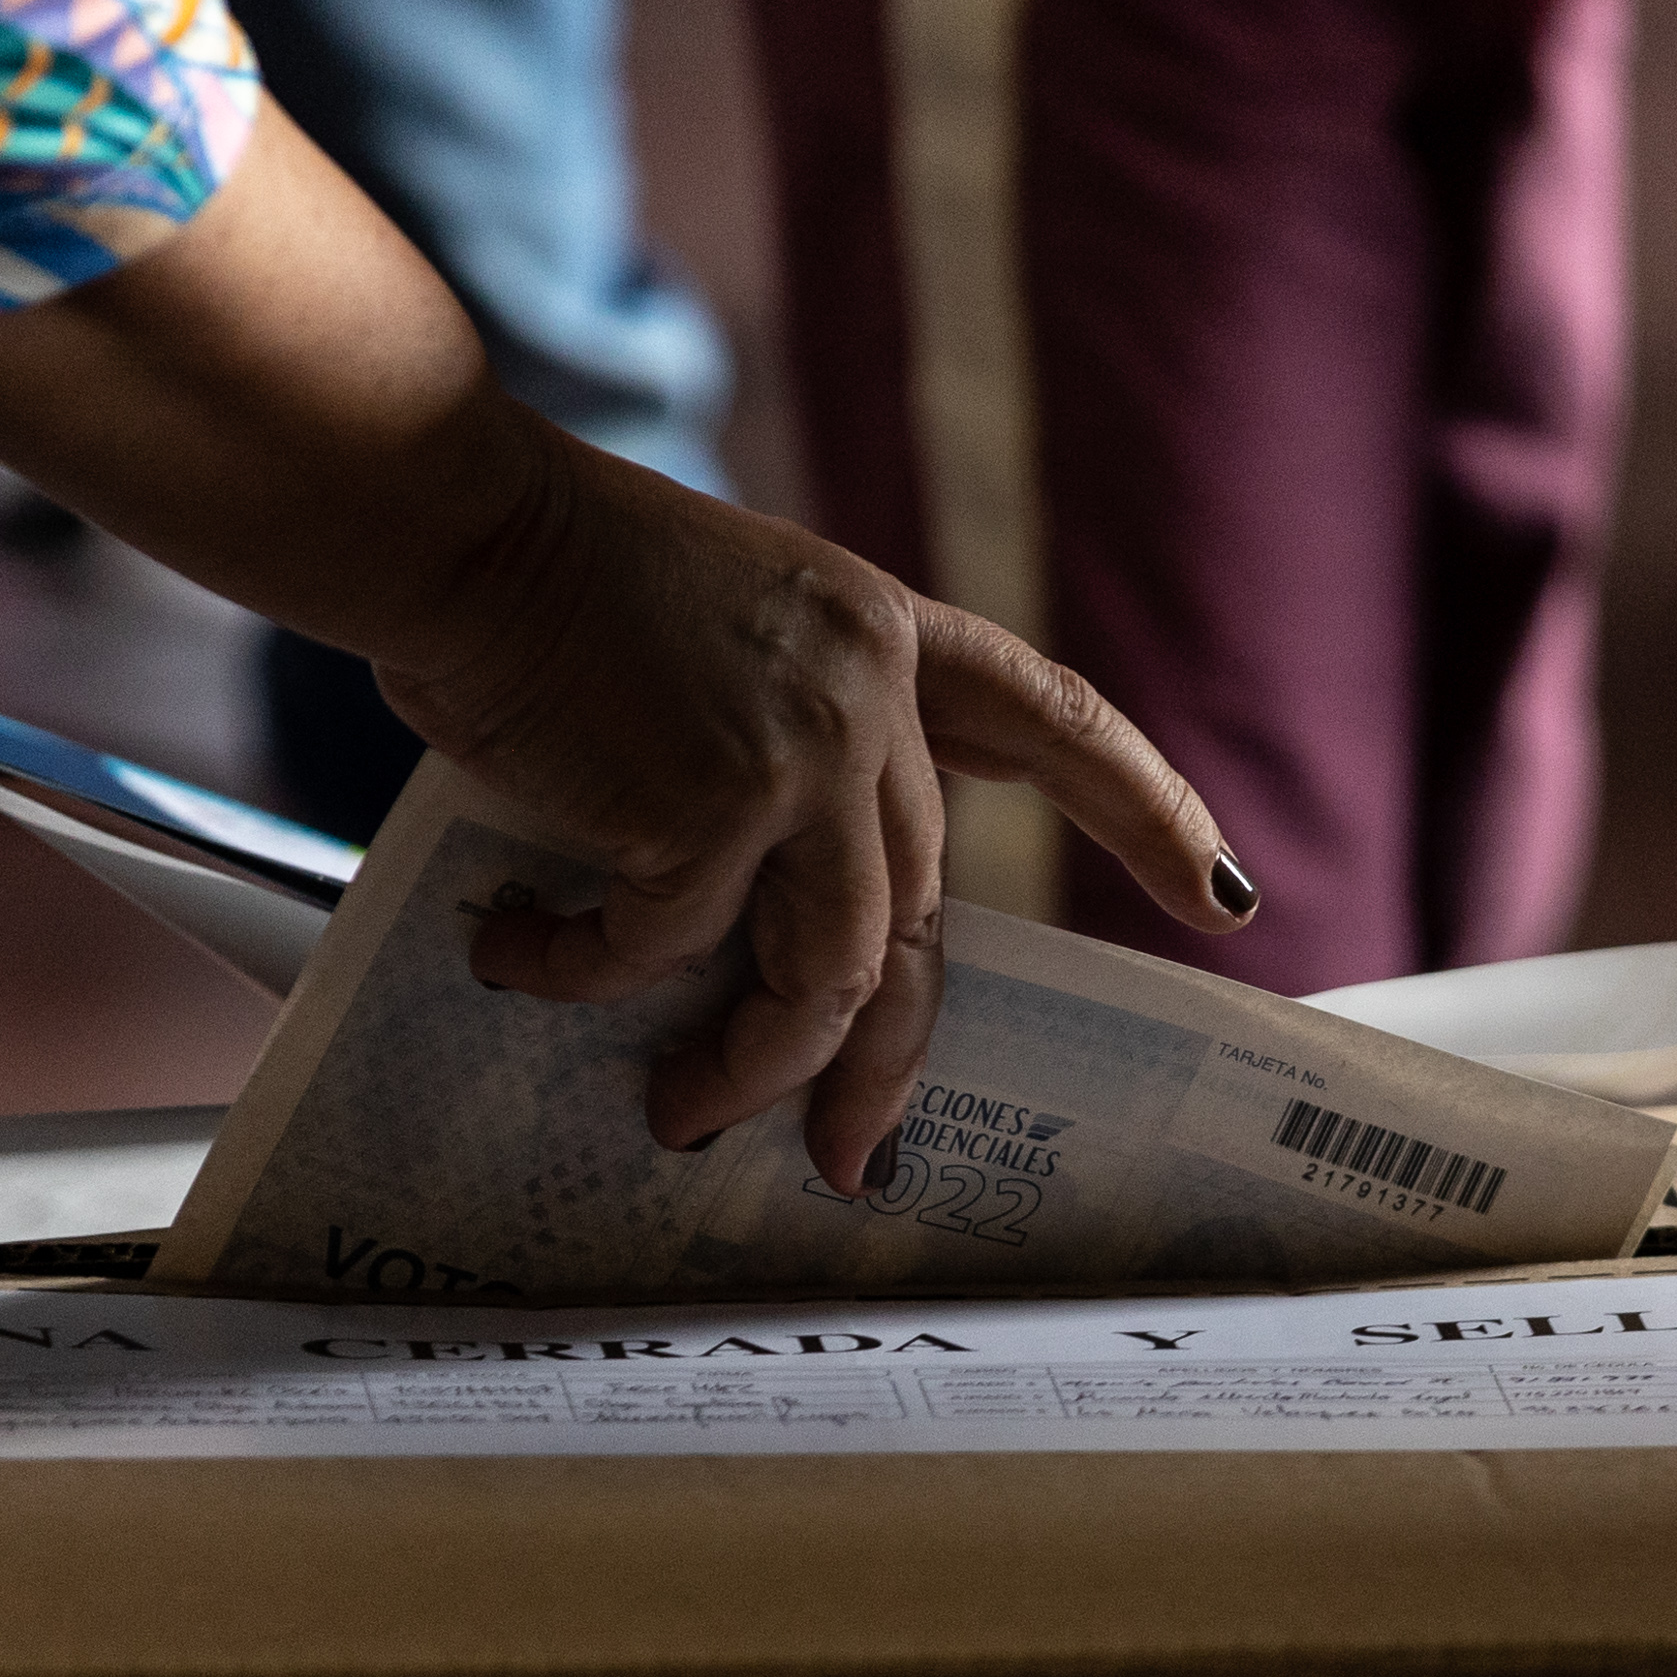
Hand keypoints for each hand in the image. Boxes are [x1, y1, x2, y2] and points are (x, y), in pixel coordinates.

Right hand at [0, 98, 1247, 1188]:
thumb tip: (746, 935)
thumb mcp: (713, 648)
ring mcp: (807, 744)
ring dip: (753, 1070)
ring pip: (829, 966)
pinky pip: (671, 948)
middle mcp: (871, 690)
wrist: (452, 520)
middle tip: (854, 1155)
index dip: (1148, 812)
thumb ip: (774, 757)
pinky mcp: (717, 799)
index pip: (1055, 723)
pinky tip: (519, 960)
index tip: (1224, 897)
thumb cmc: (547, 589)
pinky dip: (586, 979)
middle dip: (882, 1056)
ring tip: (682, 1119)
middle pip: (920, 911)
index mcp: (884, 639)